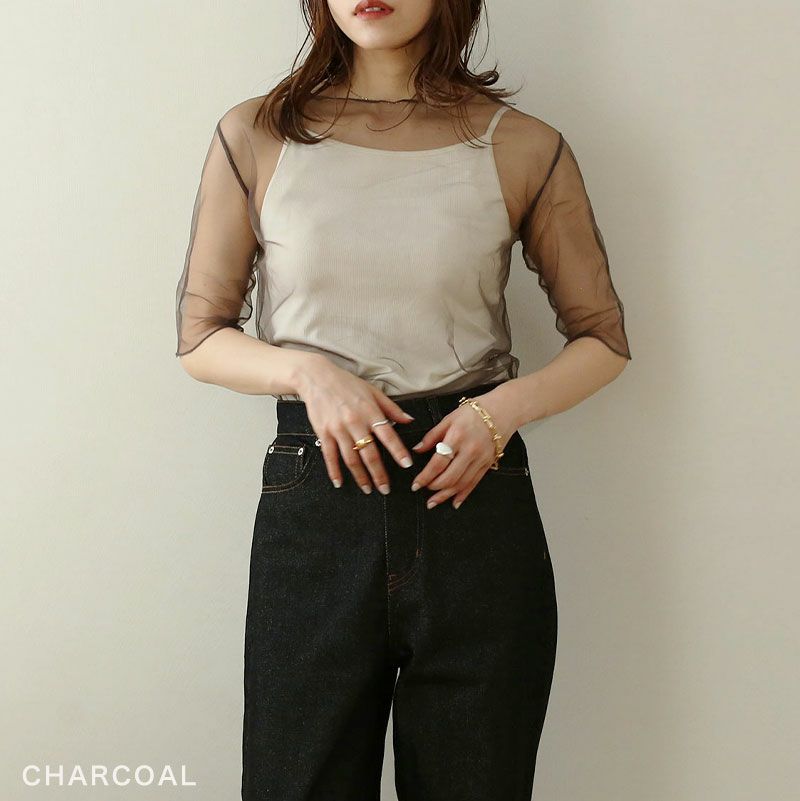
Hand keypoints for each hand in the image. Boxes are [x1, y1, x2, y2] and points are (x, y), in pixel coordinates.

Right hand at [295, 356, 415, 493]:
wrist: (317, 378)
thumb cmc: (347, 384)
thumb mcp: (373, 391)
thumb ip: (392, 408)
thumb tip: (409, 420)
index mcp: (370, 412)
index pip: (388, 436)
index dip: (398, 451)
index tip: (406, 465)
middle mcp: (355, 422)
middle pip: (369, 454)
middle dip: (379, 474)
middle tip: (385, 489)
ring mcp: (338, 429)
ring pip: (351, 459)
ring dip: (360, 477)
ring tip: (368, 489)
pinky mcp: (323, 433)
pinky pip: (330, 456)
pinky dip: (334, 471)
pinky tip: (339, 482)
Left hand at [408, 391, 518, 509]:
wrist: (503, 411)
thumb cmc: (474, 412)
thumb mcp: (449, 418)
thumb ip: (432, 435)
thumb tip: (417, 449)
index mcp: (457, 437)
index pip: (438, 462)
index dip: (425, 476)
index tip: (416, 484)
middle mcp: (470, 451)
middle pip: (450, 477)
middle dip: (434, 487)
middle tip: (422, 490)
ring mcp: (480, 460)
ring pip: (461, 484)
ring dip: (446, 495)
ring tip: (433, 502)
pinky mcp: (488, 465)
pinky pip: (474, 483)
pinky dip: (464, 495)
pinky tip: (455, 502)